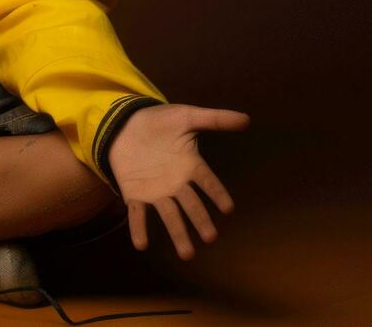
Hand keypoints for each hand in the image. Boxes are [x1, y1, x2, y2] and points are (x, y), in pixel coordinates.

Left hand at [108, 103, 249, 259]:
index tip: (228, 208)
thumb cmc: (160, 122)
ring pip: (170, 216)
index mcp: (190, 166)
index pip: (207, 182)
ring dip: (178, 234)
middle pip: (191, 205)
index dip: (217, 193)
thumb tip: (246, 119)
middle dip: (200, 221)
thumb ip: (215, 119)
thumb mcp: (186, 116)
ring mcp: (156, 192)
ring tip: (187, 254)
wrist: (125, 123)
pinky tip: (141, 244)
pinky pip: (138, 213)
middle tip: (210, 237)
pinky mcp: (134, 194)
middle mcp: (176, 184)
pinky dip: (139, 228)